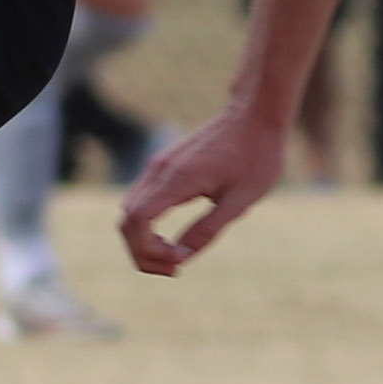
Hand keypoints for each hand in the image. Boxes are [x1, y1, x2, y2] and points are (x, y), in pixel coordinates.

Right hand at [118, 97, 291, 276]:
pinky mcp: (163, 168)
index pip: (137, 220)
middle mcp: (159, 171)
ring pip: (130, 212)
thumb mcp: (240, 200)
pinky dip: (147, 227)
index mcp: (177, 179)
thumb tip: (181, 256)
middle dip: (143, 253)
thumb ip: (208, 229)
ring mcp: (158, 168)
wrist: (254, 114)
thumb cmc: (255, 156)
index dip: (149, 249)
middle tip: (176, 269)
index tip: (179, 260)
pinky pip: (141, 203)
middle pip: (126, 221)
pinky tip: (172, 240)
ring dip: (143, 241)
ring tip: (175, 258)